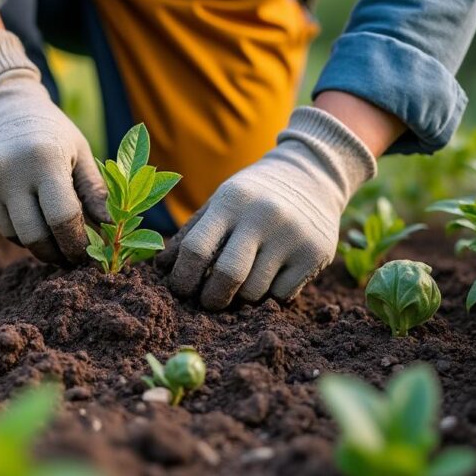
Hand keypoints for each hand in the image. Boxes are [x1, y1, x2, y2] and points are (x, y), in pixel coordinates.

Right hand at [0, 30, 106, 263]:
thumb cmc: (49, 129)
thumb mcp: (79, 151)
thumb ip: (96, 192)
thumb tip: (113, 229)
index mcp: (45, 159)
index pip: (63, 219)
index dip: (76, 244)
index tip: (85, 254)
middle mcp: (9, 171)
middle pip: (34, 237)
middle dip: (55, 253)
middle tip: (68, 257)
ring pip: (13, 234)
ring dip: (33, 237)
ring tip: (46, 223)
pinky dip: (11, 223)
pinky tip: (19, 203)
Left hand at [156, 107, 376, 309]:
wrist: (312, 175)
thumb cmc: (253, 195)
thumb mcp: (221, 202)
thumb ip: (191, 233)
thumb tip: (160, 269)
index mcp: (231, 201)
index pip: (196, 248)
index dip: (183, 277)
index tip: (180, 289)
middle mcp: (263, 216)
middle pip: (228, 276)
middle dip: (211, 298)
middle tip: (209, 301)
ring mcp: (292, 235)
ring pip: (255, 291)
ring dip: (242, 297)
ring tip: (242, 284)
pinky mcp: (315, 253)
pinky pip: (282, 295)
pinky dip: (270, 295)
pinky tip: (271, 276)